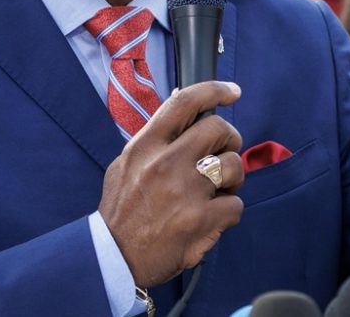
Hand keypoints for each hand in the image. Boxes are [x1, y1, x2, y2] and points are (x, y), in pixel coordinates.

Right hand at [98, 81, 244, 286]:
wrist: (113, 258)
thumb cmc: (124, 209)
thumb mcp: (126, 164)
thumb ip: (156, 137)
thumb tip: (186, 105)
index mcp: (145, 147)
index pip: (183, 103)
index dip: (214, 90)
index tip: (232, 91)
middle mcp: (165, 164)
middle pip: (218, 129)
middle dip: (229, 139)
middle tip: (223, 154)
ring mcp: (185, 192)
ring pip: (233, 166)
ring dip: (232, 179)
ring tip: (216, 191)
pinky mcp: (201, 220)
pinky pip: (235, 204)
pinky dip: (228, 211)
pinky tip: (210, 218)